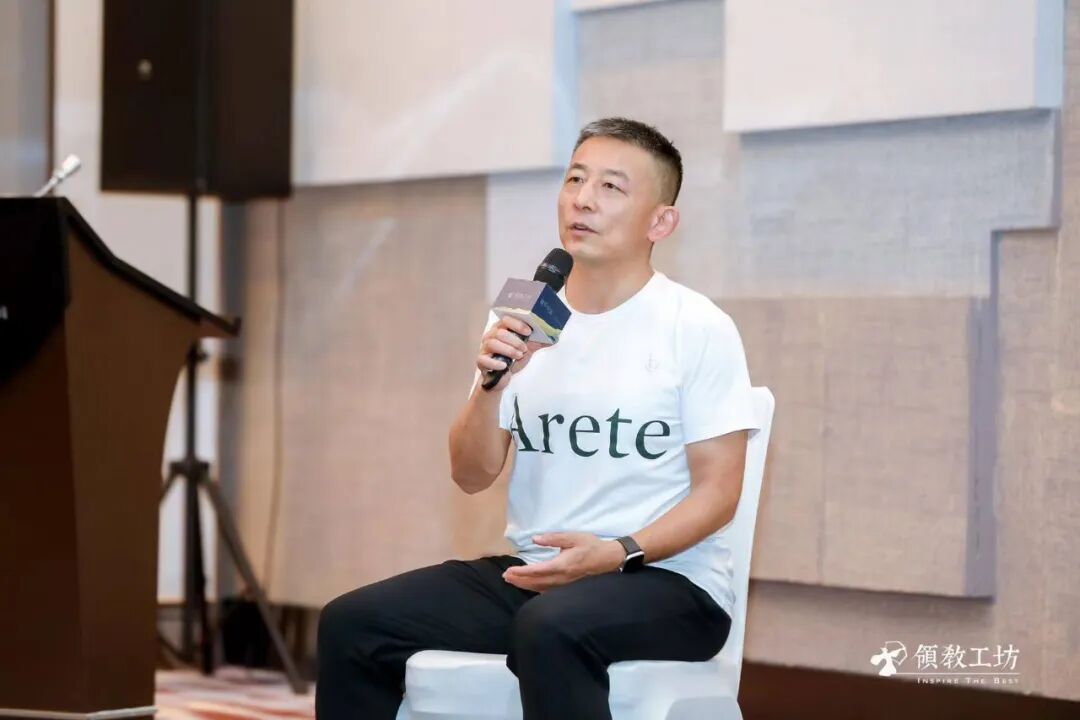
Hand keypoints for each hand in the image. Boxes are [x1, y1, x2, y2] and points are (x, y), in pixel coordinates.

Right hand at [476, 316, 545, 390]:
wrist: (501, 377)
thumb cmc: (512, 360)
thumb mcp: (526, 350)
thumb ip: (536, 343)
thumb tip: (552, 338)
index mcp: (501, 329)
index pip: (506, 320)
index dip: (518, 324)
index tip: (529, 332)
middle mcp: (491, 336)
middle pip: (500, 332)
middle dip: (515, 341)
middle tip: (523, 349)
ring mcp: (484, 348)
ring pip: (493, 343)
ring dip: (508, 350)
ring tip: (518, 356)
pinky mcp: (480, 360)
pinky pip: (485, 359)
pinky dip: (496, 363)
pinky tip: (504, 366)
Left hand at [502, 532, 625, 591]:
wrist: (609, 559)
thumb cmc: (591, 546)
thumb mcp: (572, 537)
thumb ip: (553, 538)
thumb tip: (535, 539)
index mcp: (562, 565)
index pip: (536, 571)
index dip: (521, 572)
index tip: (509, 570)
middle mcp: (561, 578)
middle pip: (535, 582)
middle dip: (519, 580)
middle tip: (505, 577)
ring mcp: (565, 585)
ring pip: (541, 588)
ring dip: (525, 585)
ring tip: (512, 581)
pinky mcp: (568, 587)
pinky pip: (548, 591)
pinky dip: (536, 589)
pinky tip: (530, 587)